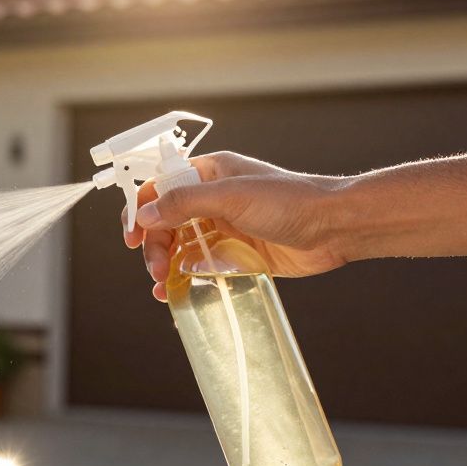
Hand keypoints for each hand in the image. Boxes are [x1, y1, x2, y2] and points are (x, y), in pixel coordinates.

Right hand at [122, 151, 351, 301]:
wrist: (334, 227)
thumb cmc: (289, 200)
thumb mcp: (231, 196)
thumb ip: (184, 203)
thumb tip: (144, 215)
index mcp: (208, 174)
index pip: (159, 188)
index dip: (140, 211)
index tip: (131, 238)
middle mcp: (211, 199)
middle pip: (164, 223)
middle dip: (154, 246)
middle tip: (156, 270)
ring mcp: (222, 228)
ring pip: (178, 246)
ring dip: (165, 265)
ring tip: (162, 287)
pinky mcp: (234, 254)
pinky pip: (199, 266)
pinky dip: (183, 278)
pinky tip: (175, 291)